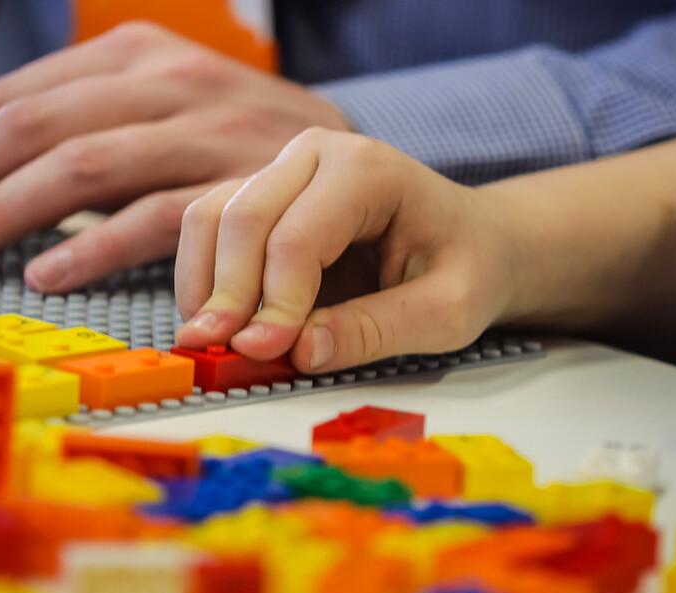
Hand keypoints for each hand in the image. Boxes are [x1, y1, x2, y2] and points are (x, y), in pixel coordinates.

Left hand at [0, 21, 350, 290]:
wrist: (363, 167)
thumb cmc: (245, 151)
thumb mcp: (168, 112)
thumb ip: (92, 127)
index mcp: (138, 55)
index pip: (11, 96)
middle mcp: (169, 79)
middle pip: (29, 125)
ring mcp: (209, 130)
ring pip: (79, 165)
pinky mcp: (244, 189)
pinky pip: (154, 216)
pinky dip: (93, 247)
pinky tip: (46, 275)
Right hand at [173, 128, 531, 372]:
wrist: (473, 241)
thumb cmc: (467, 269)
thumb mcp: (448, 311)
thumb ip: (377, 330)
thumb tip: (300, 352)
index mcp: (367, 170)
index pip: (298, 237)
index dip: (275, 302)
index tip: (265, 354)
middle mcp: (315, 155)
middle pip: (242, 218)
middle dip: (227, 293)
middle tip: (219, 355)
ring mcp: (283, 170)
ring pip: (210, 217)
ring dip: (202, 284)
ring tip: (212, 345)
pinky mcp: (263, 196)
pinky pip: (210, 228)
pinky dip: (203, 278)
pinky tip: (218, 324)